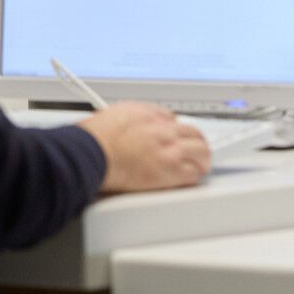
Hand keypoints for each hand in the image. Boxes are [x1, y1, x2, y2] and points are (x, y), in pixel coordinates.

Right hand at [78, 102, 211, 193]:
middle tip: (197, 151)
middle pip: (194, 133)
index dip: (176, 131)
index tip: (176, 139)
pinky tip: (191, 179)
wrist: (92, 152)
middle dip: (197, 142)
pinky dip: (194, 176)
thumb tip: (133, 122)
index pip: (174, 120)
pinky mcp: (170, 169)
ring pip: (201, 151)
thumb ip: (132, 118)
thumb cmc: (94, 138)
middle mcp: (164, 129)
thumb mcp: (116, 114)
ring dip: (202, 159)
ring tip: (200, 166)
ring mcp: (169, 149)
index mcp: (150, 114)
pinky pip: (193, 173)